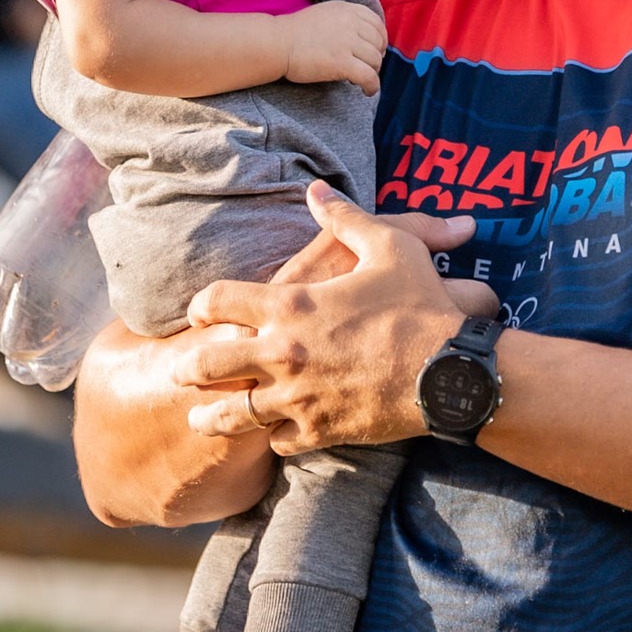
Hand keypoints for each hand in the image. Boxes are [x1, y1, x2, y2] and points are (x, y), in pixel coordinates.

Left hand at [181, 183, 470, 451]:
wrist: (450, 371)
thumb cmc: (419, 304)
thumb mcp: (388, 246)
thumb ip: (345, 219)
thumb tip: (317, 190)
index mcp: (289, 305)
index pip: (217, 301)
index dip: (203, 305)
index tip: (199, 313)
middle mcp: (281, 354)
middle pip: (209, 365)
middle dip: (189, 368)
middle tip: (181, 371)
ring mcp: (297, 398)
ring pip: (233, 416)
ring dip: (212, 417)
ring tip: (200, 419)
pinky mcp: (319, 432)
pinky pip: (278, 442)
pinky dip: (272, 437)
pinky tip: (271, 434)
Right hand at [280, 1, 384, 94]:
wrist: (277, 43)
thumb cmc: (295, 32)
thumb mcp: (325, 14)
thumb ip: (345, 20)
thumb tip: (362, 38)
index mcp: (347, 10)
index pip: (377, 23)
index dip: (380, 39)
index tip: (375, 49)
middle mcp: (351, 23)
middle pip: (378, 43)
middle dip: (377, 57)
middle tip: (368, 67)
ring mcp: (348, 43)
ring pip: (375, 60)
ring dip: (373, 72)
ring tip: (362, 79)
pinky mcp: (342, 63)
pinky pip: (369, 76)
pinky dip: (372, 86)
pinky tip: (367, 91)